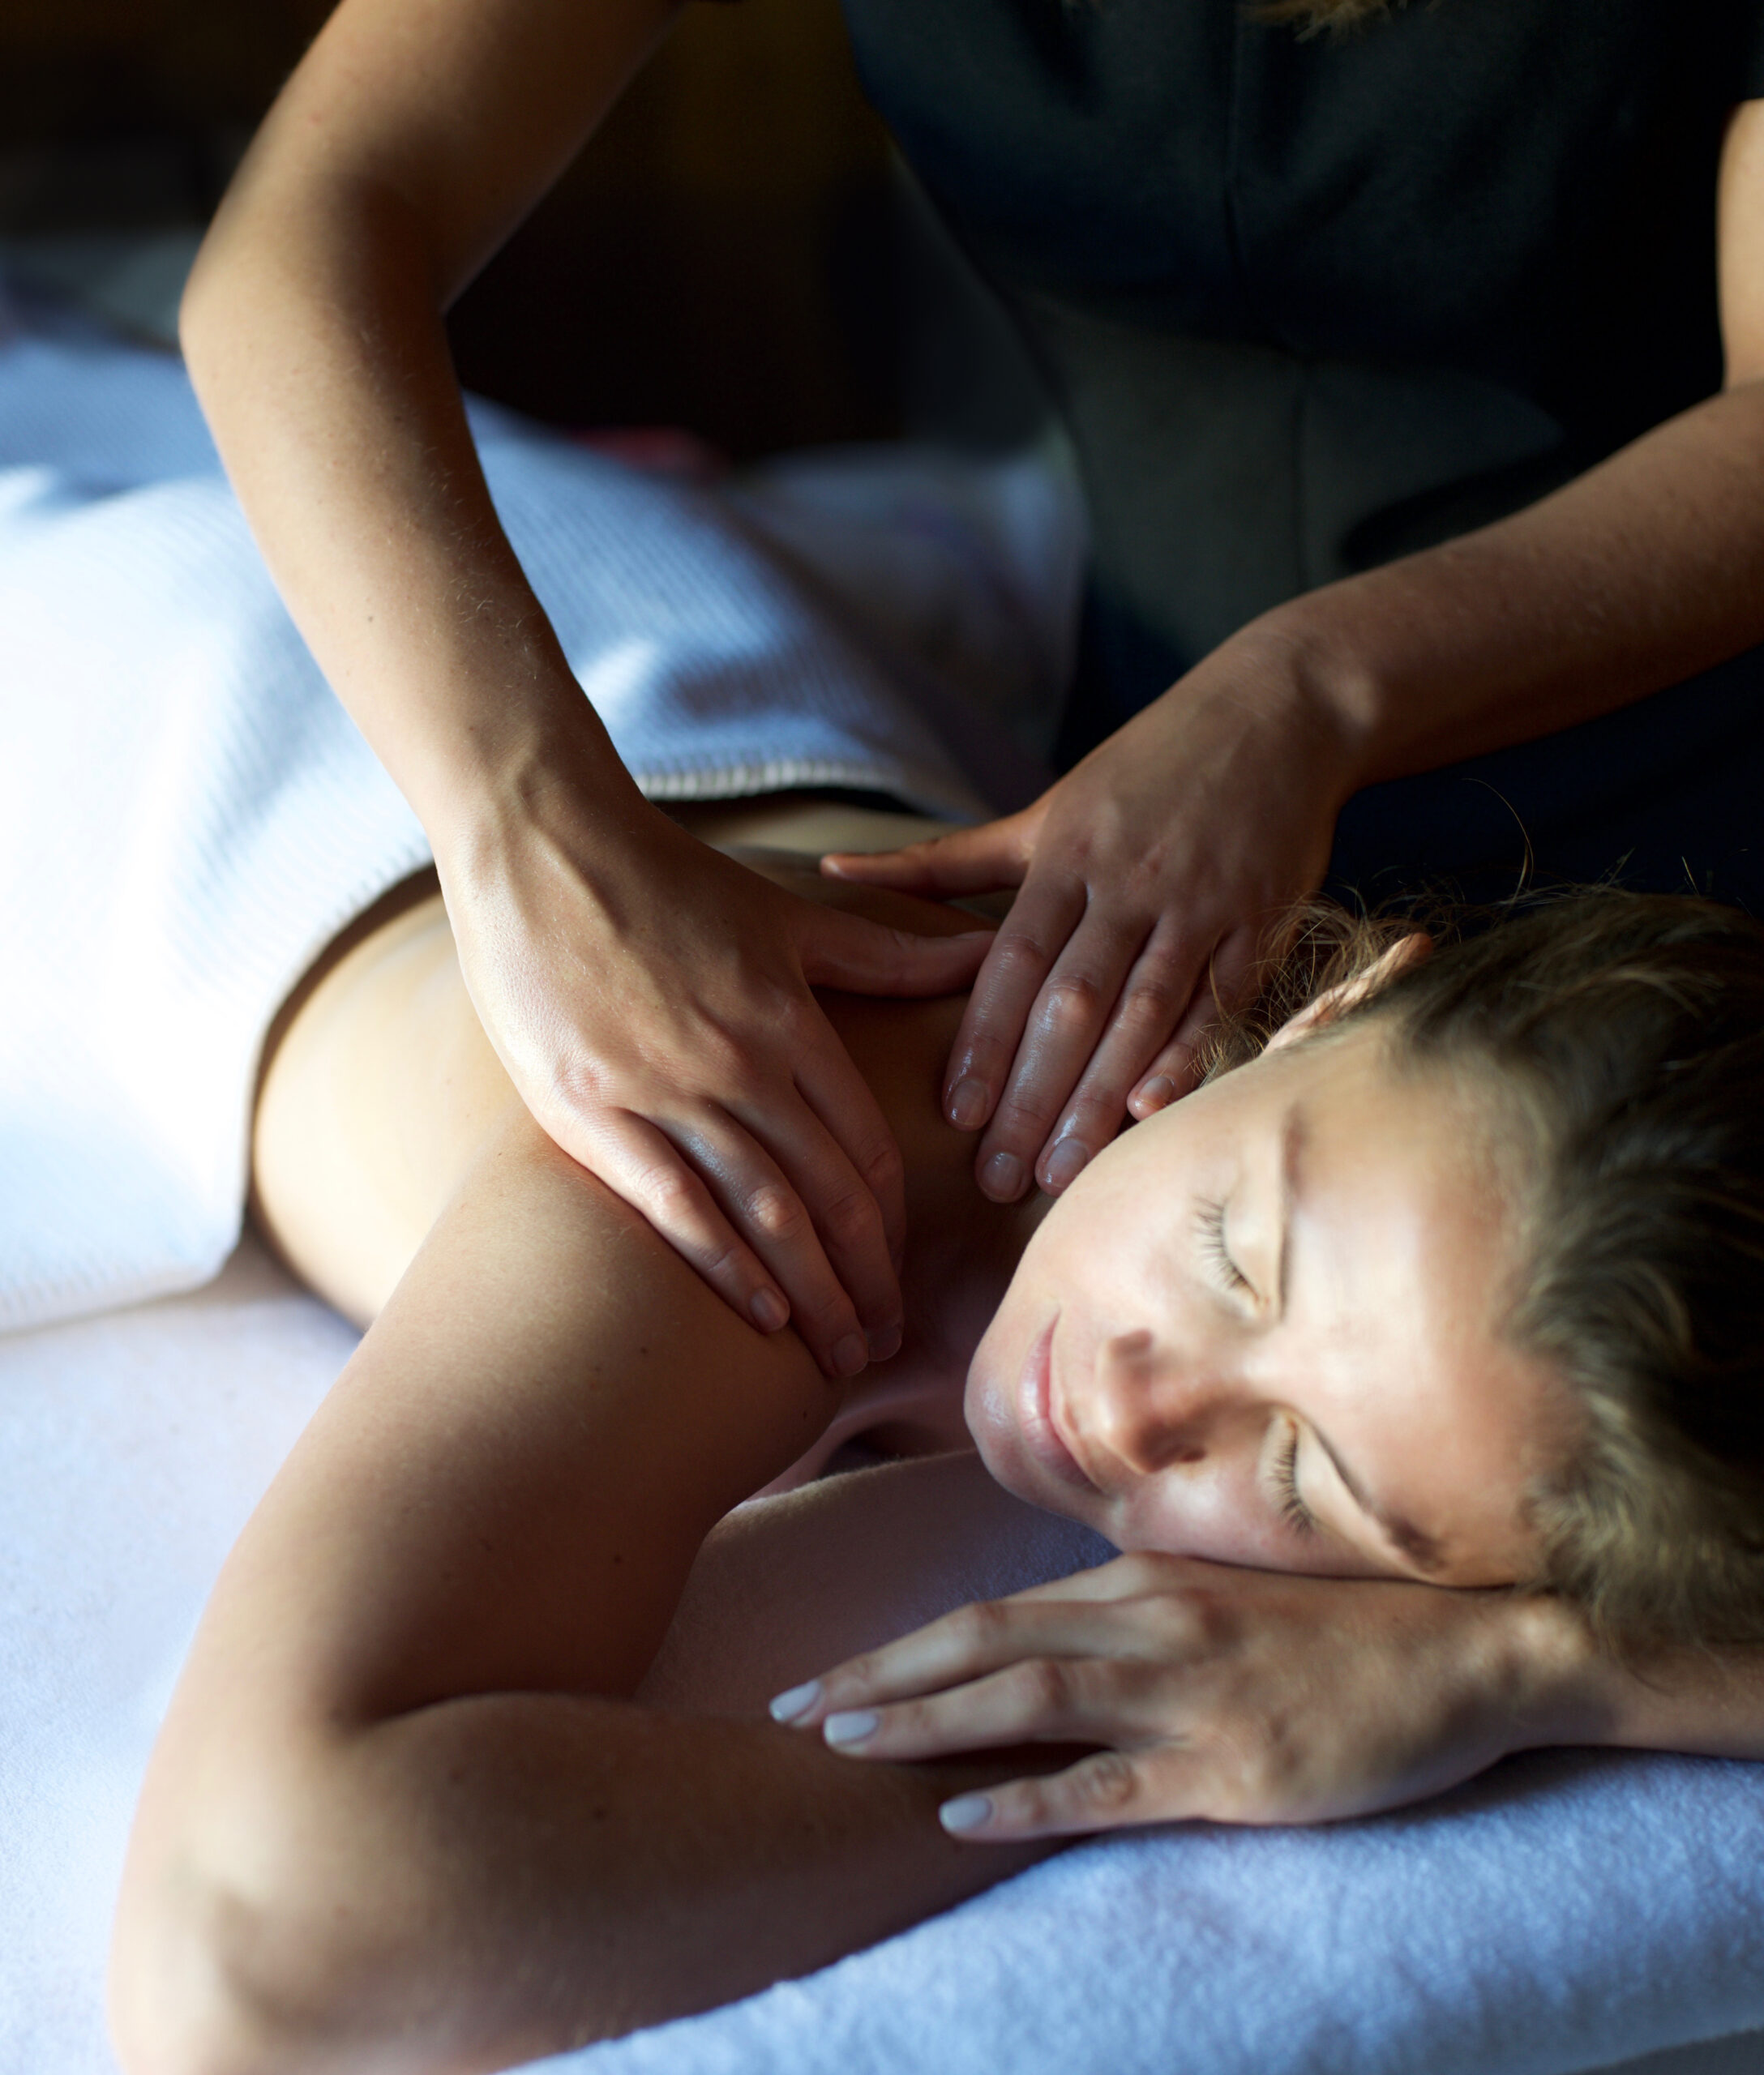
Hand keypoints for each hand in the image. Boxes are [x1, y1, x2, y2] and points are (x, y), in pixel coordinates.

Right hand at [436, 772, 991, 1378]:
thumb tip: (981, 954)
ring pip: (765, 1215)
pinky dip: (724, 1266)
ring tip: (837, 1355)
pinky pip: (673, 1206)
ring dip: (811, 1295)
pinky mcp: (588, 1111)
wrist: (540, 845)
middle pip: (829, 1198)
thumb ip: (885, 955)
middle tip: (882, 1343)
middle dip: (866, 1282)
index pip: (866, 1149)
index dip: (894, 1228)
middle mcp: (739, 1064)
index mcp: (790, 1022)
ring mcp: (663, 1091)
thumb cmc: (666, 878)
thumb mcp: (788, 916)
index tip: (905, 1282)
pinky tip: (761, 1316)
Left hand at [771, 1552, 1592, 1838]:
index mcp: (1143, 1583)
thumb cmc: (1344, 1622)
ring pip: (1029, 1697)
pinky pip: (1113, 1783)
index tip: (824, 1673)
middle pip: (985, 1642)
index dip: (899, 1646)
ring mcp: (1190, 1693)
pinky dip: (1030, 1795)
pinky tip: (963, 1813)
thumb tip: (1063, 1610)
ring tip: (844, 1745)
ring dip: (927, 1721)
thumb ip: (1140, 1598)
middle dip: (881, 1677)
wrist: (1471, 1649)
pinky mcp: (1234, 1765)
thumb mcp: (1226, 1590)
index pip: (991, 1611)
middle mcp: (1151, 1624)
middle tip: (792, 1712)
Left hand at [823, 637, 1358, 1201]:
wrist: (1278, 710)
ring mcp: (1197, 902)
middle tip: (997, 1178)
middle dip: (1032, 1096)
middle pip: (1071, 1003)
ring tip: (1061, 1173)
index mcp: (1065, 855)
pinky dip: (1189, 1055)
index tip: (956, 1113)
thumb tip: (833, 868)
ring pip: (1141, 1012)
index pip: (1012, 961)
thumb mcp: (1044, 810)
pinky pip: (1220, 998)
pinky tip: (1152, 1112)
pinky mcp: (1262, 916)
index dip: (983, 1039)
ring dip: (1099, 1098)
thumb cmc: (1145, 767)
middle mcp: (1126, 882)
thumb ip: (944, 860)